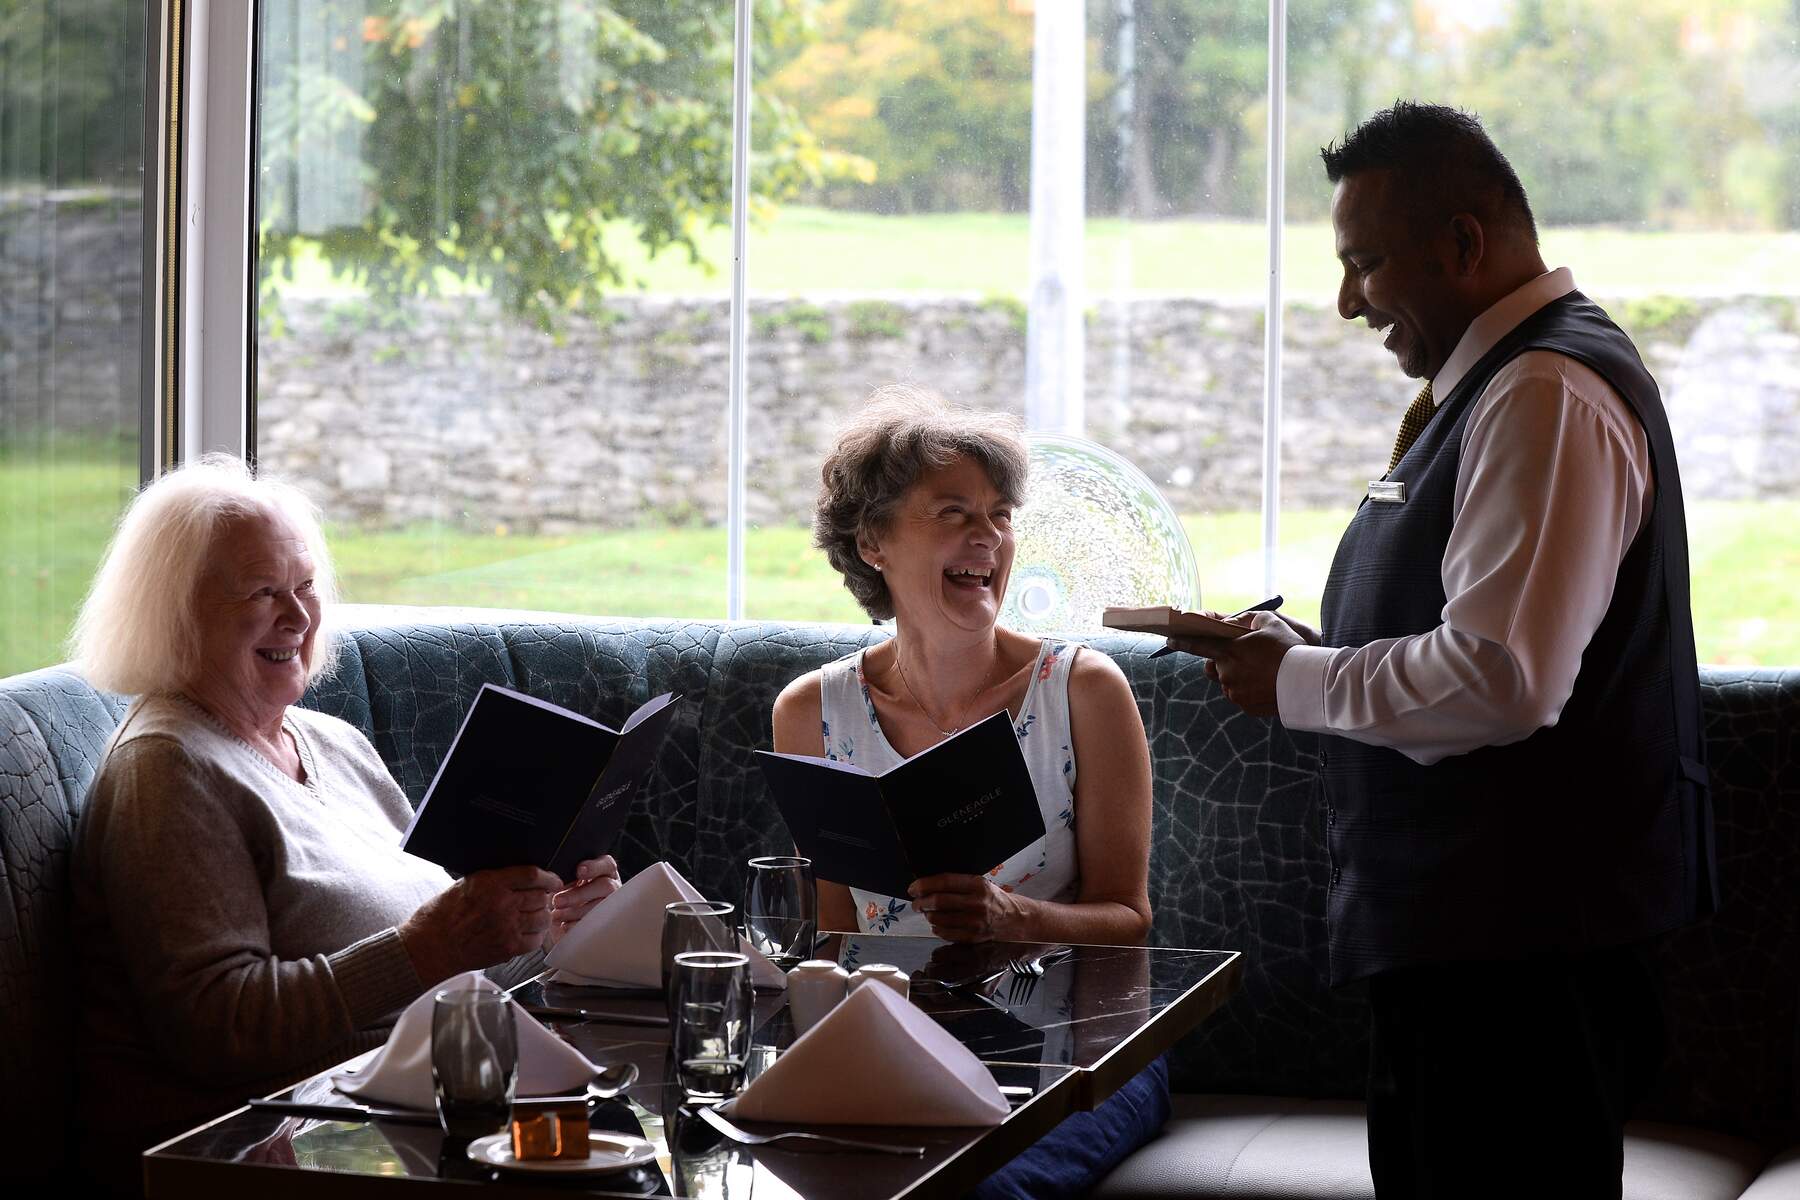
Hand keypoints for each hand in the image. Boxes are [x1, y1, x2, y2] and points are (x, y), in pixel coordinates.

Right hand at [399, 864, 560, 986]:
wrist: (429, 949)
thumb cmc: (440, 917)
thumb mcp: (464, 885)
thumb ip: (492, 880)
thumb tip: (517, 877)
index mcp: (489, 883)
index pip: (531, 875)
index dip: (548, 877)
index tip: (553, 880)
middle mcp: (501, 904)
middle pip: (540, 896)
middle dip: (543, 897)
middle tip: (539, 899)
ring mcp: (506, 927)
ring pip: (542, 917)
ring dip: (541, 915)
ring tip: (534, 915)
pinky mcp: (508, 948)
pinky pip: (536, 940)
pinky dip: (537, 935)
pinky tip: (528, 932)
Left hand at [546, 855, 622, 947]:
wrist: (562, 922)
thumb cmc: (564, 898)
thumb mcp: (565, 883)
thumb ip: (565, 876)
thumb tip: (556, 877)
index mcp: (604, 873)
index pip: (606, 865)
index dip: (594, 868)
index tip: (578, 872)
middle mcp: (612, 888)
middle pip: (605, 886)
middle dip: (579, 894)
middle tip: (557, 901)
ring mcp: (611, 907)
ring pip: (601, 907)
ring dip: (575, 912)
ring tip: (556, 915)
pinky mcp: (605, 925)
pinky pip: (596, 926)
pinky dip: (577, 925)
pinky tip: (564, 925)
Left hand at [907, 873, 1028, 942]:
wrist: (1018, 920)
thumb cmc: (996, 900)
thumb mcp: (981, 884)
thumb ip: (958, 884)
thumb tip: (928, 885)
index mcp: (978, 885)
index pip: (944, 882)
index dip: (924, 884)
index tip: (913, 888)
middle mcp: (977, 903)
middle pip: (938, 901)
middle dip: (921, 902)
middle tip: (916, 902)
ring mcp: (975, 922)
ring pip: (939, 918)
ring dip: (927, 915)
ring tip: (926, 912)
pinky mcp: (973, 937)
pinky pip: (946, 933)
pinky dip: (936, 928)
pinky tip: (937, 924)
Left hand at [1171, 611, 1302, 716]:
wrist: (1307, 682)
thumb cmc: (1288, 649)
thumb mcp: (1269, 622)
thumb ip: (1246, 620)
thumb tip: (1234, 625)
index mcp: (1229, 651)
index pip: (1198, 645)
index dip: (1182, 642)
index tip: (1170, 641)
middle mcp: (1227, 673)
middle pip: (1216, 666)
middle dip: (1226, 660)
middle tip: (1247, 657)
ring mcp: (1235, 692)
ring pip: (1229, 681)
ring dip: (1239, 675)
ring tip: (1263, 671)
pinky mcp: (1245, 706)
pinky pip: (1241, 695)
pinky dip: (1250, 689)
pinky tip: (1267, 683)